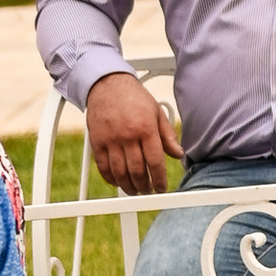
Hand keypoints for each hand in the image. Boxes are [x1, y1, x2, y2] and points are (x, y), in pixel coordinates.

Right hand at [85, 72, 179, 196]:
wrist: (107, 84)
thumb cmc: (134, 98)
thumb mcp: (157, 112)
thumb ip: (168, 135)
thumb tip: (178, 154)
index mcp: (146, 128)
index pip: (155, 162)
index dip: (159, 179)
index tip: (161, 187)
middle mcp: (128, 135)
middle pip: (137, 171)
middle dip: (144, 186)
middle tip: (148, 190)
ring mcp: (111, 140)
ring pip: (119, 172)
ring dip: (128, 186)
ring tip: (135, 190)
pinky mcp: (97, 141)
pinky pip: (103, 167)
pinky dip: (111, 178)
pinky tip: (118, 181)